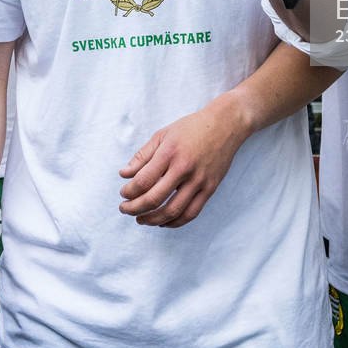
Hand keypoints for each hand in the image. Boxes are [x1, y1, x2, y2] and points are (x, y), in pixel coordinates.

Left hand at [118, 96, 251, 227]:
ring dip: (153, 219)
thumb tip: (124, 174)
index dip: (129, 192)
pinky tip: (163, 221)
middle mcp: (184, 168)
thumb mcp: (163, 135)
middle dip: (135, 208)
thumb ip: (142, 155)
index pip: (143, 180)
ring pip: (173, 210)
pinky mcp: (210, 188)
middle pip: (155, 198)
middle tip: (125, 209)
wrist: (225, 125)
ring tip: (141, 219)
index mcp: (169, 152)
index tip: (123, 194)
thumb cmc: (191, 128)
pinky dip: (175, 222)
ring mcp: (199, 180)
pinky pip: (191, 213)